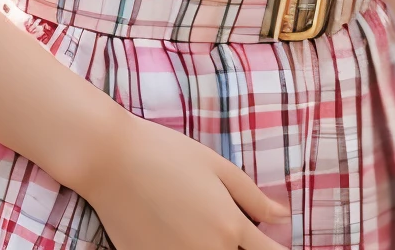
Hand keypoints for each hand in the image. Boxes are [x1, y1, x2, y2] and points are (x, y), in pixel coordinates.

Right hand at [77, 110, 288, 249]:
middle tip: (230, 229)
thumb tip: (283, 217)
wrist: (111, 160)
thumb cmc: (166, 154)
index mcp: (229, 226)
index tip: (272, 244)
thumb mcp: (216, 166)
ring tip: (199, 225)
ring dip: (215, 248)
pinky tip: (177, 232)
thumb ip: (252, 197)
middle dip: (241, 248)